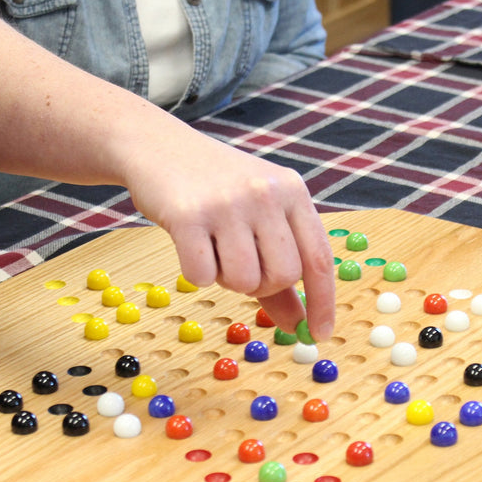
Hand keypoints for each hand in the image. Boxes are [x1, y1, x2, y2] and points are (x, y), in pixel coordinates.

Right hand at [125, 131, 334, 340]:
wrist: (158, 146)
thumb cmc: (215, 189)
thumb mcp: (259, 217)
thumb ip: (280, 269)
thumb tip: (300, 324)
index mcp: (292, 191)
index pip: (319, 258)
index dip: (323, 302)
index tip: (320, 335)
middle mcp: (265, 193)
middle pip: (283, 276)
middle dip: (261, 286)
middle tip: (240, 265)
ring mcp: (227, 203)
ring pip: (243, 281)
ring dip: (225, 279)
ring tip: (213, 248)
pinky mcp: (187, 215)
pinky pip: (201, 277)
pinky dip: (195, 273)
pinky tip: (190, 243)